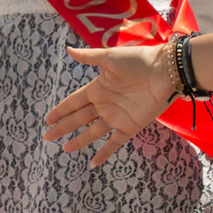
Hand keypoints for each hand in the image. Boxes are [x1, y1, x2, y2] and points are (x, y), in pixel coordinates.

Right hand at [44, 43, 176, 165]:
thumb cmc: (139, 61)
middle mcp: (104, 104)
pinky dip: (104, 153)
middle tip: (47, 137)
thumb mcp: (111, 58)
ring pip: (92, 132)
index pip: (74, 102)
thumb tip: (67, 49)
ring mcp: (117, 116)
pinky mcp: (130, 126)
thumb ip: (89, 57)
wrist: (165, 72)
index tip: (47, 120)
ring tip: (65, 149)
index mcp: (98, 88)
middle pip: (79, 118)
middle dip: (63, 127)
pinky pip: (114, 142)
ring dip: (79, 140)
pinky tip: (93, 163)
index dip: (61, 110)